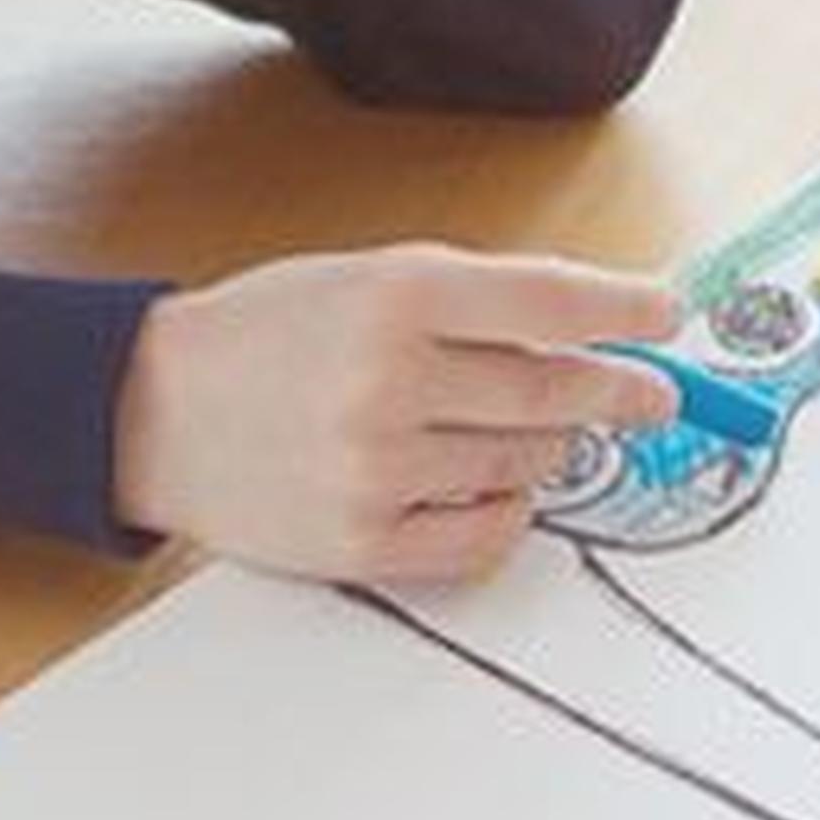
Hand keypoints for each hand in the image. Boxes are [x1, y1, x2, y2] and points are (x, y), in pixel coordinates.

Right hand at [112, 246, 687, 581]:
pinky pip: (486, 534)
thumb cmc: (265, 335)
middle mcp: (390, 379)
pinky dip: (508, 508)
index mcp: (394, 293)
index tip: (670, 314)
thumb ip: (471, 303)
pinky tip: (490, 482)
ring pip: (526, 461)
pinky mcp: (362, 540)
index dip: (626, 309)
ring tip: (523, 427)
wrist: (149, 411)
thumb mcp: (362, 279)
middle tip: (655, 396)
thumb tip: (593, 331)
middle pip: (556, 389)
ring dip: (548, 445)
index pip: (550, 300)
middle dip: (622, 392)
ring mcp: (377, 468)